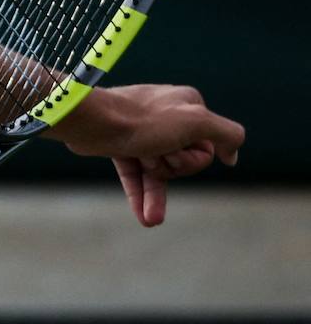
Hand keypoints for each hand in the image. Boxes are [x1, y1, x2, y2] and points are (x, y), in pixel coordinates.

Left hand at [54, 84, 243, 226]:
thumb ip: (227, 134)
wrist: (91, 122)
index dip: (195, 156)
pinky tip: (146, 217)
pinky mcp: (121, 145)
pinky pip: (136, 175)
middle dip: (172, 167)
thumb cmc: (143, 121)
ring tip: (151, 218)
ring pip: (159, 171)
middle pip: (184, 159)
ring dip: (156, 194)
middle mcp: (167, 116)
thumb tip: (232, 155)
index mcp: (188, 105)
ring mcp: (142, 132)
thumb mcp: (196, 121)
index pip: (208, 146)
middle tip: (155, 153)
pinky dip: (141, 195)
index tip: (178, 146)